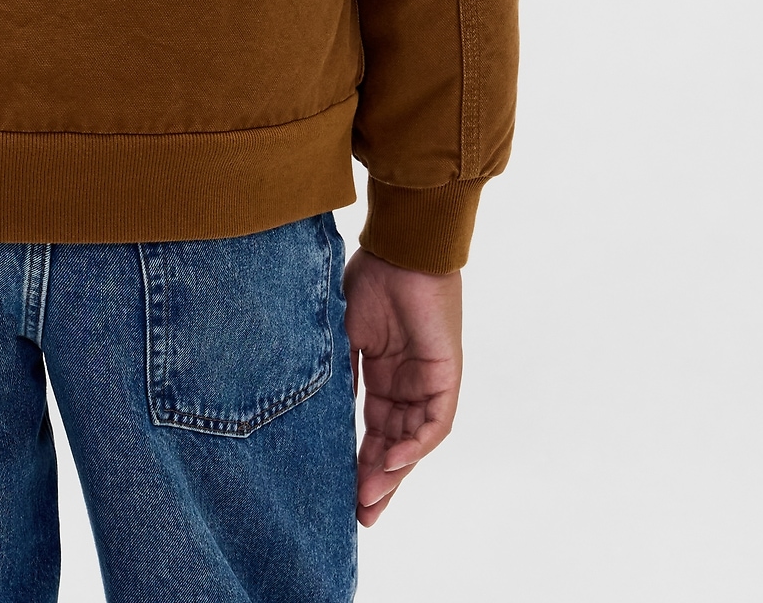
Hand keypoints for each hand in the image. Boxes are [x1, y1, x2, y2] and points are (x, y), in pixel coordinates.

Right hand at [343, 247, 461, 526]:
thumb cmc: (369, 279)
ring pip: (413, 441)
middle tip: (360, 514)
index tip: (340, 494)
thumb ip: (336, 376)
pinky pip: (435, 423)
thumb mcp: (342, 335)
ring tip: (369, 496)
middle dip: (378, 480)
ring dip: (393, 470)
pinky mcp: (446, 376)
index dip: (358, 462)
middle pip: (393, 444)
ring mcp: (428, 382)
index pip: (372, 430)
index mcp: (381, 375)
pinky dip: (416, 444)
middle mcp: (406, 384)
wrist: (399, 248)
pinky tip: (395, 459)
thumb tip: (316, 416)